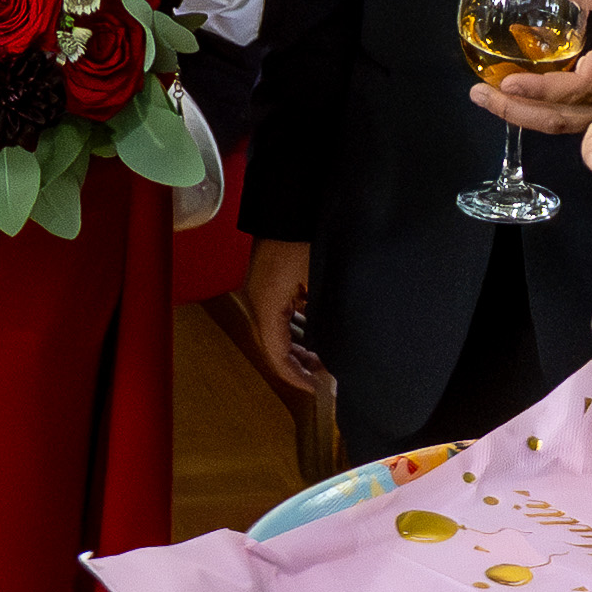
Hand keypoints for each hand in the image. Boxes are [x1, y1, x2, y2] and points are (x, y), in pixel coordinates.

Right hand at [240, 237, 324, 396]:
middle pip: (273, 345)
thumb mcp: (319, 281)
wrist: (290, 202)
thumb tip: (332, 350)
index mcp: (267, 305)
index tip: (317, 389)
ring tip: (323, 357)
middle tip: (324, 375)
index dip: (295, 375)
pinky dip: (297, 327)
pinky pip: (281, 312)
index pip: (276, 353)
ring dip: (297, 346)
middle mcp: (259, 301)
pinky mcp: (270, 280)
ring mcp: (262, 290)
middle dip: (297, 363)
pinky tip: (316, 331)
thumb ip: (322, 319)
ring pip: (277, 329)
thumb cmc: (304, 240)